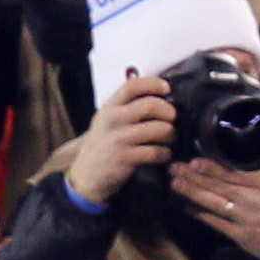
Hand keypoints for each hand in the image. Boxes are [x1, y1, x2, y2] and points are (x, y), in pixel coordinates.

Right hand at [62, 74, 177, 208]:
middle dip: (170, 113)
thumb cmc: (103, 146)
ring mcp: (118, 138)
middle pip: (151, 105)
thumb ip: (127, 108)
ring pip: (160, 129)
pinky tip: (164, 156)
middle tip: (174, 121)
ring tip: (170, 141)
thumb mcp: (108, 122)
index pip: (132, 86)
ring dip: (172, 135)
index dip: (154, 84)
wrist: (85, 175)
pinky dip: (166, 154)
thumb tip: (159, 97)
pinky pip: (157, 152)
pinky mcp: (125, 157)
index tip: (167, 89)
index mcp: (110, 108)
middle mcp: (113, 119)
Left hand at [171, 155, 259, 259]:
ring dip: (194, 194)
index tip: (194, 161)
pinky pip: (219, 224)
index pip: (234, 174)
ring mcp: (247, 218)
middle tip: (175, 168)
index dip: (213, 168)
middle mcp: (255, 200)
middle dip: (195, 177)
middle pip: (220, 187)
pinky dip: (203, 216)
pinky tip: (188, 208)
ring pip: (216, 204)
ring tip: (176, 184)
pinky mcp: (242, 235)